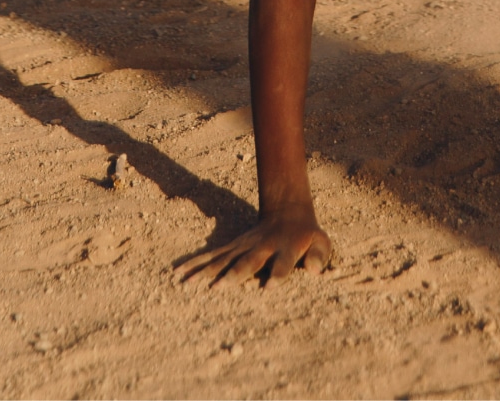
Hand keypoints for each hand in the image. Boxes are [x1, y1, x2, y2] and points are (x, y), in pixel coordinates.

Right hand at [178, 208, 332, 285]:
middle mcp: (262, 247)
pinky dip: (195, 264)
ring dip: (207, 271)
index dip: (277, 275)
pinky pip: (212, 256)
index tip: (268, 289)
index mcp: (286, 248)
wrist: (287, 212)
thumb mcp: (321, 242)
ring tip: (189, 284)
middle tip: (220, 287)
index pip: (282, 263)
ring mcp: (244, 246)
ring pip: (224, 259)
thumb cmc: (307, 236)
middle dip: (235, 274)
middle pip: (248, 261)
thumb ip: (319, 255)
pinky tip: (179, 273)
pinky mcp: (232, 247)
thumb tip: (313, 270)